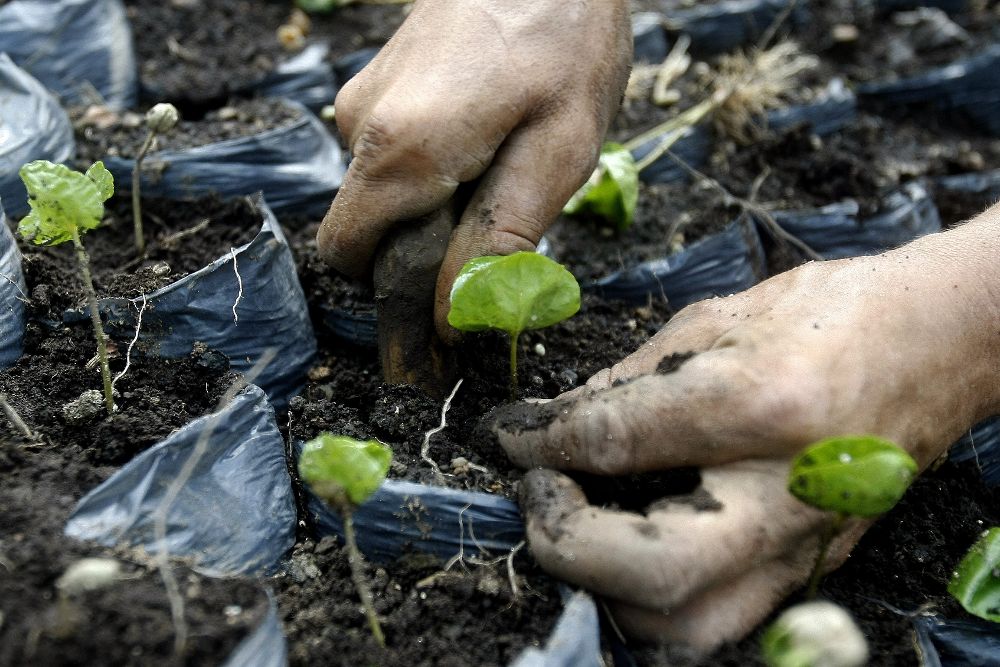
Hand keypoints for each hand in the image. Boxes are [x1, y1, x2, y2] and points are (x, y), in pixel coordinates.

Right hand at [317, 0, 631, 339]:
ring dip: (434, 197)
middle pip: (365, 227)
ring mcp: (362, 97)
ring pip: (382, 189)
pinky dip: (432, 162)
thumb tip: (453, 318)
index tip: (451, 289)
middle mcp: (360, 125)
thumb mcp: (559, 151)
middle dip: (422, 242)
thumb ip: (500, 238)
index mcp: (398, 151)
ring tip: (501, 154)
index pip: (350, 258)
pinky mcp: (376, 81)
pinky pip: (392, 152)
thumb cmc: (565, 41)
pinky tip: (483, 126)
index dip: (396, 288)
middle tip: (497, 208)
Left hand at [491, 215, 999, 649]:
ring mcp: (804, 543)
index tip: (507, 438)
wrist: (937, 344)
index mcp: (753, 402)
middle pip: (649, 570)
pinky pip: (718, 614)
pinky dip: (654, 596)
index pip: (611, 442)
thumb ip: (627, 381)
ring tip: (580, 528)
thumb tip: (555, 425)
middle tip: (540, 496)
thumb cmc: (829, 312)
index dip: (538, 442)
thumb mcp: (714, 318)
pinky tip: (629, 545)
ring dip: (605, 588)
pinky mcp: (813, 568)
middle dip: (565, 541)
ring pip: (685, 625)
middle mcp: (781, 489)